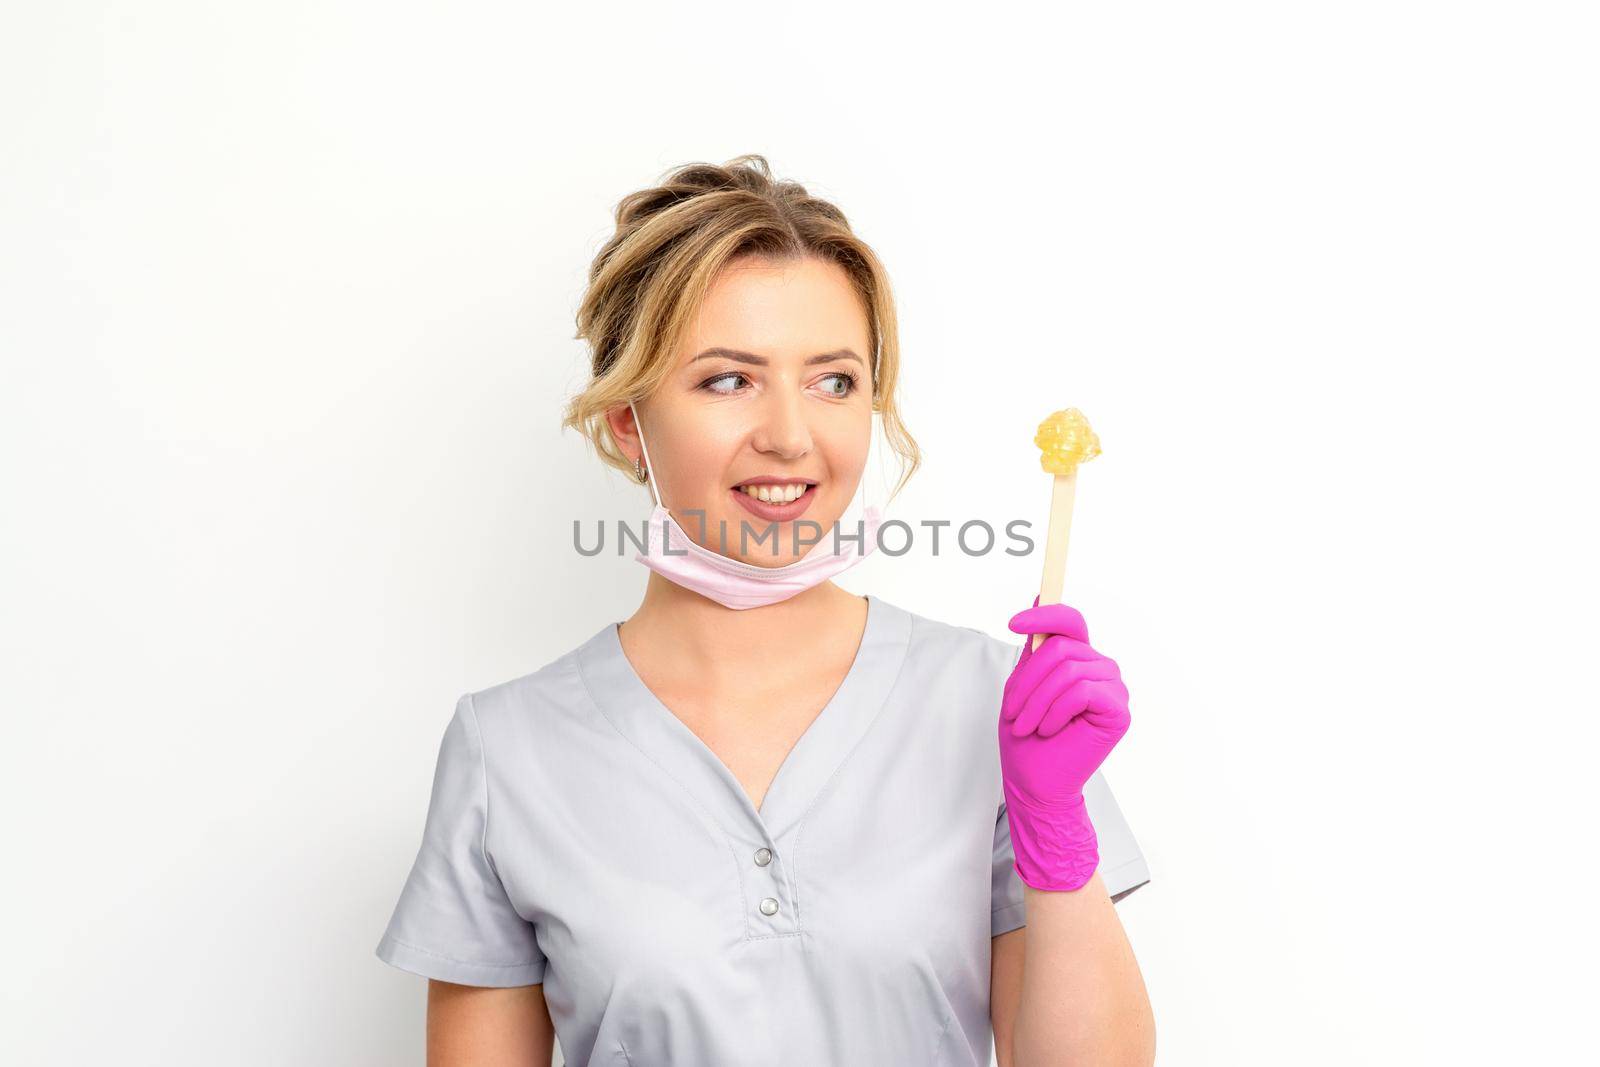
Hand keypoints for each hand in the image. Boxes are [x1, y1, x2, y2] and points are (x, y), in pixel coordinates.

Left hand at [998, 595, 1131, 890]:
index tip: (1012, 623)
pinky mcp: (1119, 710)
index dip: (1044, 613)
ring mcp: (1113, 688)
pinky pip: (1081, 691)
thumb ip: (1035, 645)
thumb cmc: (1027, 737)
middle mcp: (1101, 668)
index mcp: (1079, 658)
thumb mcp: (1022, 683)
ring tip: (1028, 726)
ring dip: (1037, 701)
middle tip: (1014, 713)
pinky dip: (1056, 711)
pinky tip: (1051, 729)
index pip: (1070, 620)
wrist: (1035, 782)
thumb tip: (1040, 595)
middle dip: (1028, 681)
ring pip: (1068, 669)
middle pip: (1061, 647)